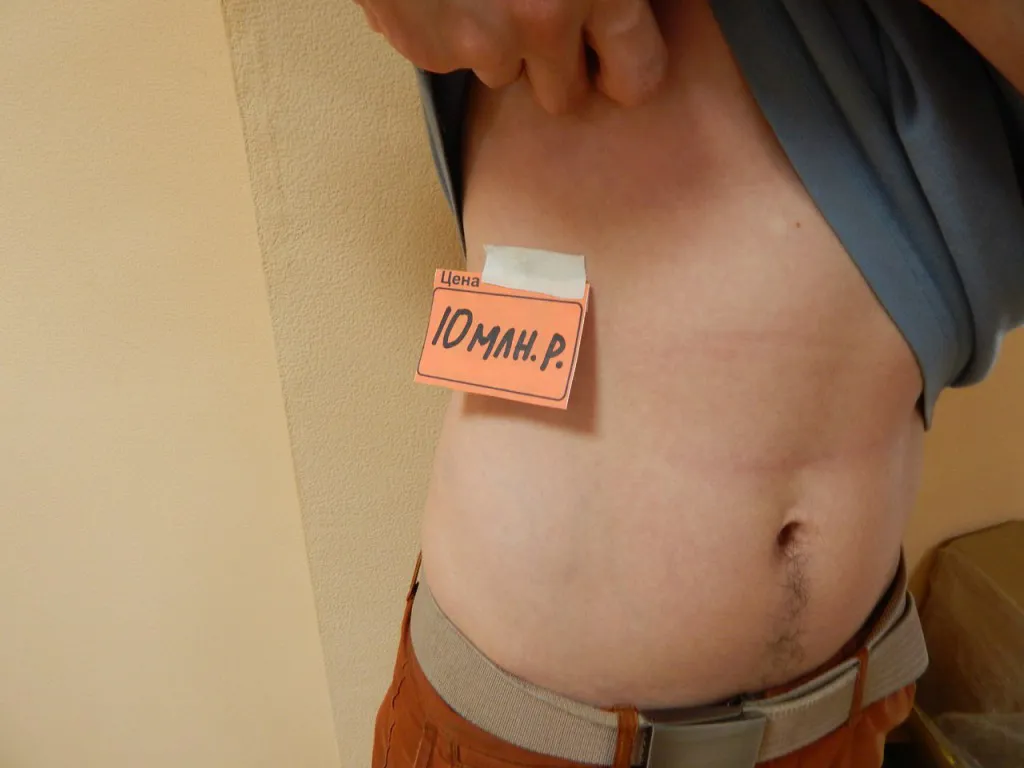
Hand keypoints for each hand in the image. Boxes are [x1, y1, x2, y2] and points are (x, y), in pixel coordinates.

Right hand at [356, 0, 667, 112]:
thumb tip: (623, 8)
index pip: (636, 77)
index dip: (623, 69)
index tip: (607, 55)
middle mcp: (543, 21)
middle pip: (565, 95)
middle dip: (555, 67)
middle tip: (538, 15)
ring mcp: (481, 42)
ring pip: (502, 72)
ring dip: (495, 41)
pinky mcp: (429, 50)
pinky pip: (449, 57)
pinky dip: (445, 28)